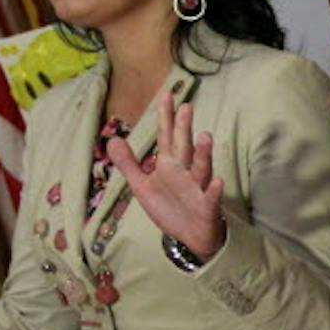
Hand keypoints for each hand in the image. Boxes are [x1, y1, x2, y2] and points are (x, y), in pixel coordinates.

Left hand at [111, 91, 224, 257]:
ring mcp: (198, 187)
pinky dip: (214, 190)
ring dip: (203, 153)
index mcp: (169, 165)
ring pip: (201, 168)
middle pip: (184, 146)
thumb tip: (112, 139)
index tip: (167, 94)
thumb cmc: (170, 207)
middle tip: (186, 107)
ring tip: (205, 136)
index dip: (165, 117)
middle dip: (184, 128)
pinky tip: (217, 182)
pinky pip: (211, 197)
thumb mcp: (143, 186)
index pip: (166, 136)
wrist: (191, 235)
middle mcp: (185, 171)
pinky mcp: (207, 206)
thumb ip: (129, 164)